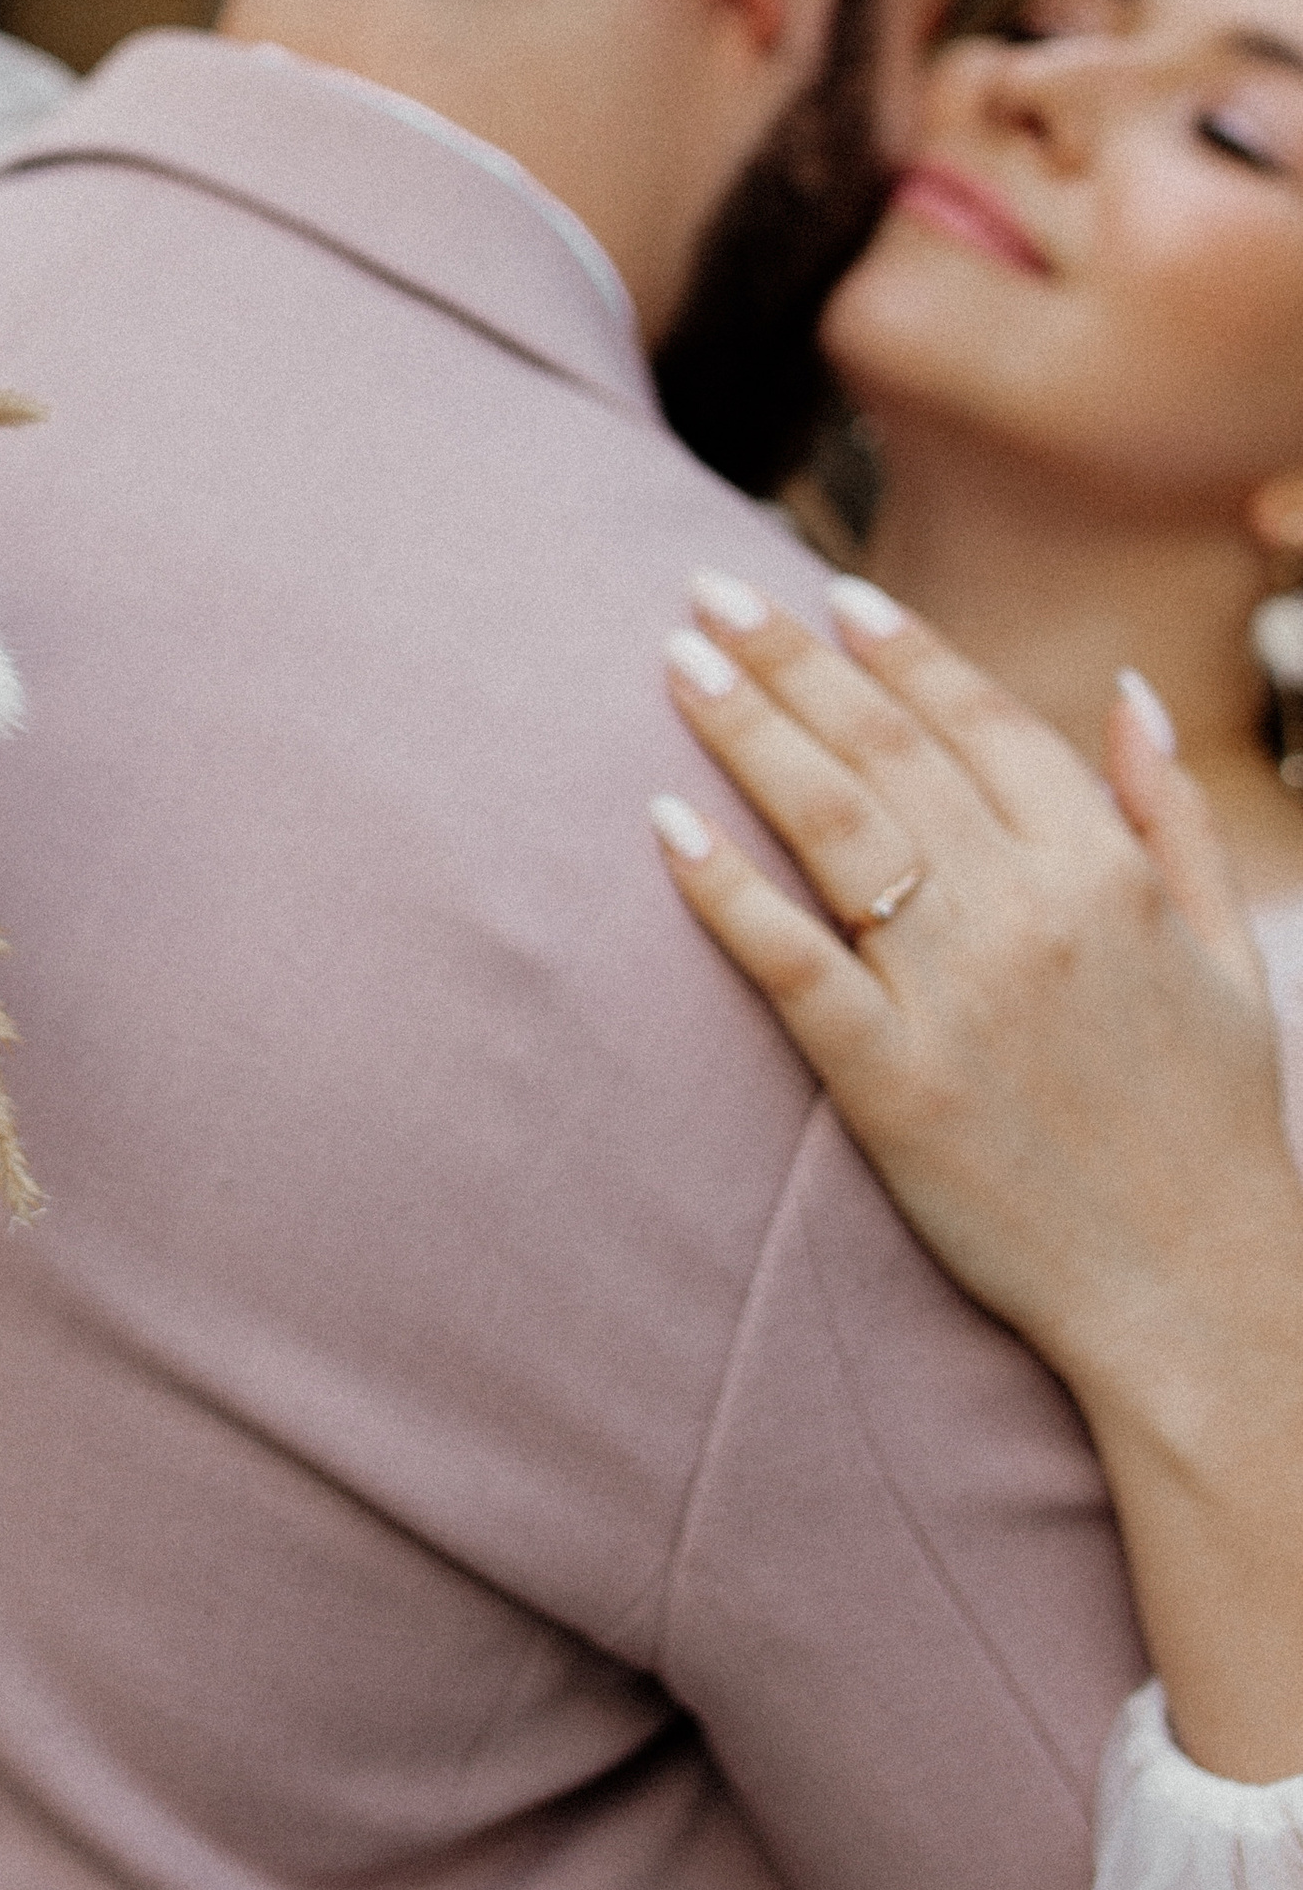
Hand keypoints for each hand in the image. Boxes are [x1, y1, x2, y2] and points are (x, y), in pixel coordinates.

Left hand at [653, 572, 1302, 1778]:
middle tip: (707, 587)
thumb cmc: (1216, 1130)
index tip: (829, 593)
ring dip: (746, 729)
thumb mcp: (1227, 954)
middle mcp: (1029, 913)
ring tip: (675, 660)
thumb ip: (1167, 815)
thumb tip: (1123, 692)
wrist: (1203, 1301)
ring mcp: (955, 996)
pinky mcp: (892, 1083)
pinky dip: (724, 888)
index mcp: (1107, 873)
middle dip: (790, 657)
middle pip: (885, 750)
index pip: (982, 722)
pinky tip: (662, 826)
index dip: (900, 649)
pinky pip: (791, 962)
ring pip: (831, 826)